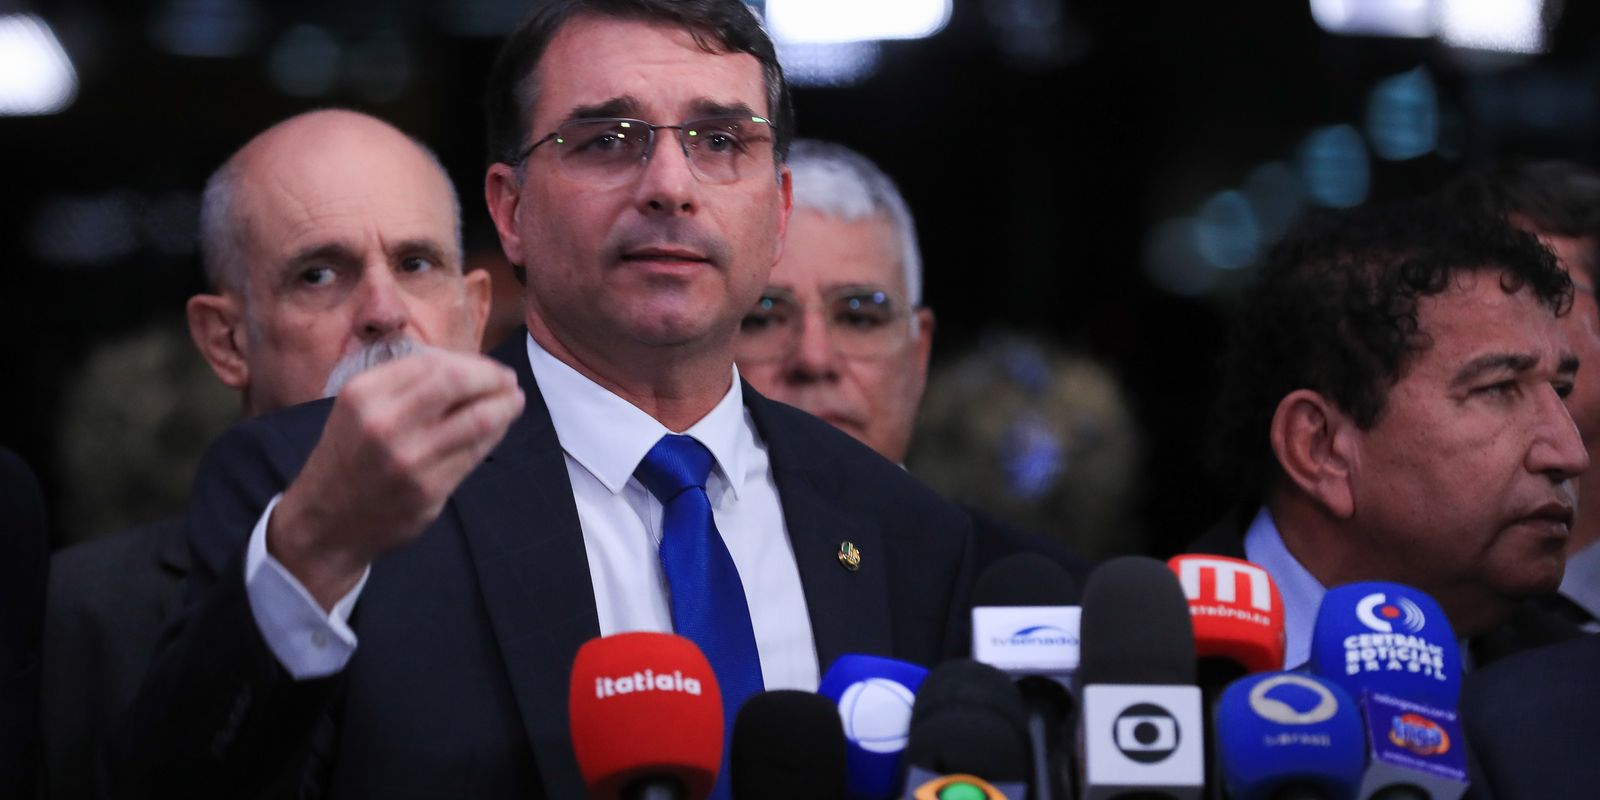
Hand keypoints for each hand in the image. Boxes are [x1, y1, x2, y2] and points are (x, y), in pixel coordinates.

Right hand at [267, 350, 524, 609]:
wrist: (326, 522)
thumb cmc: (351, 456)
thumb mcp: (360, 409)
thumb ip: (407, 385)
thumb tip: (469, 367)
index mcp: (364, 393)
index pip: (434, 362)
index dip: (472, 362)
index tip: (488, 368)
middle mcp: (384, 422)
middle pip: (458, 381)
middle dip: (493, 377)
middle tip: (509, 381)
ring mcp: (408, 458)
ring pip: (477, 419)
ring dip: (505, 406)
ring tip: (515, 401)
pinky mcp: (428, 489)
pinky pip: (475, 453)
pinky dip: (494, 434)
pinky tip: (498, 429)